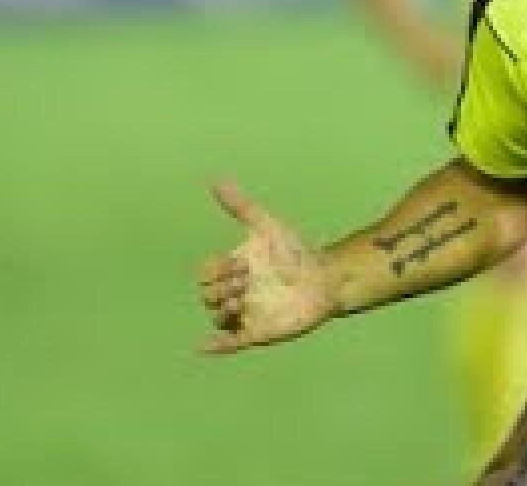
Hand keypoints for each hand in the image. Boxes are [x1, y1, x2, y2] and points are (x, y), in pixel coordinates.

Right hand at [197, 181, 336, 354]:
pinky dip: (215, 346)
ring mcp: (246, 313)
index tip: (239, 264)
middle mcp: (236, 293)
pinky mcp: (258, 332)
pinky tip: (202, 346)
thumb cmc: (296, 252)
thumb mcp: (267, 226)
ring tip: (240, 301)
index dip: (216, 270)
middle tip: (245, 281)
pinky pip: (230, 343)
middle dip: (220, 288)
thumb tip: (216, 179)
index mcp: (234, 269)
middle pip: (208, 296)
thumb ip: (241, 206)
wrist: (325, 277)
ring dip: (222, 311)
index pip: (206, 274)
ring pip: (218, 317)